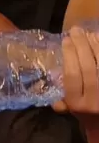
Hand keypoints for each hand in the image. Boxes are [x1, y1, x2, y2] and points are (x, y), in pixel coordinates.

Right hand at [53, 27, 98, 142]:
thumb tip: (49, 76)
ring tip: (88, 32)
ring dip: (95, 46)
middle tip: (76, 30)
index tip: (65, 39)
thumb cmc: (83, 112)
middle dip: (82, 46)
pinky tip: (98, 40)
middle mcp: (93, 100)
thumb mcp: (67, 106)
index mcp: (77, 103)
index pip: (72, 75)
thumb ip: (57, 94)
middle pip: (89, 68)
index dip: (69, 55)